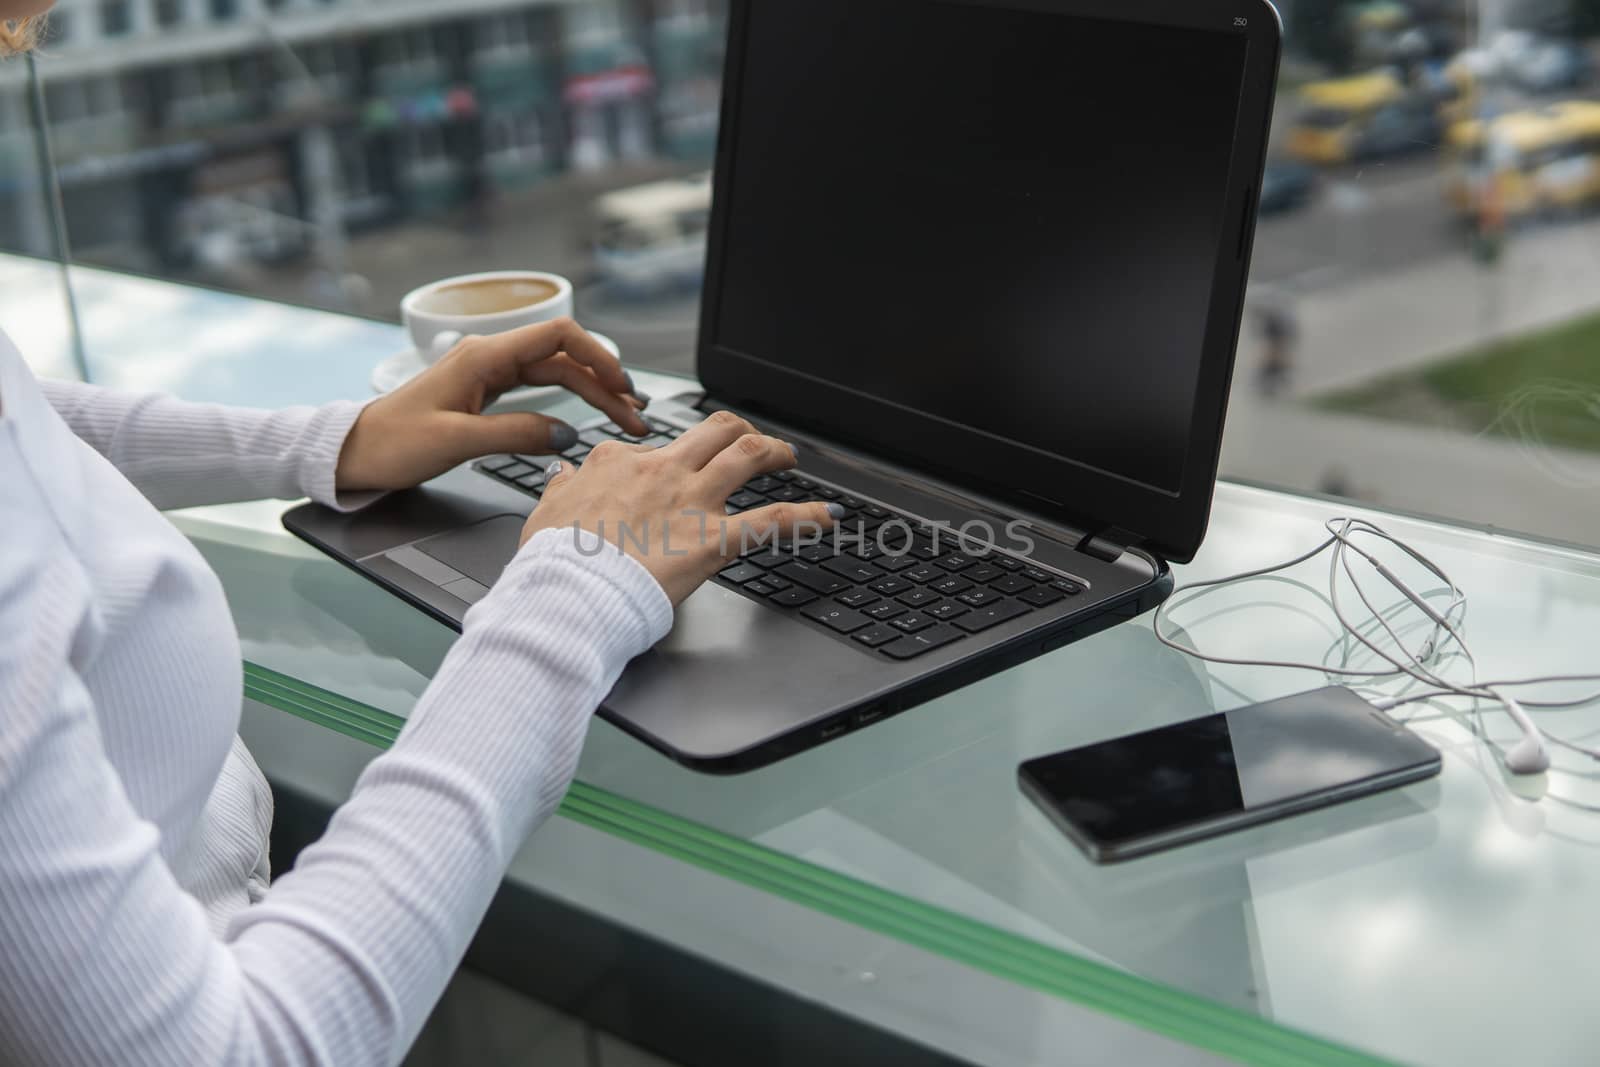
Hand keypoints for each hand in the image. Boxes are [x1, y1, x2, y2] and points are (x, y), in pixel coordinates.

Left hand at [335, 318, 648, 491]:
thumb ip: (516, 434)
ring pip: (556, 374)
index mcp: (483, 356)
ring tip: (623, 419)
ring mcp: (488, 373)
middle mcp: (489, 357)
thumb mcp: (457, 441)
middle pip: (565, 358)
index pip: (559, 337)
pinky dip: (569, 402)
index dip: (599, 357)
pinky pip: (538, 388)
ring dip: (593, 394)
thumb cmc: (393, 443)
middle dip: (606, 385)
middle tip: (636, 419)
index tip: (623, 388)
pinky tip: (586, 416)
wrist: (354, 451)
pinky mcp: (485, 392)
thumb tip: (567, 433)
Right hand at [521, 410, 841, 604]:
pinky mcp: (713, 538)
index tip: (677, 471)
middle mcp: (660, 471)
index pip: (653, 448)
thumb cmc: (553, 562)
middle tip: (754, 444)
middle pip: (714, 431)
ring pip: (747, 455)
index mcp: (618, 464)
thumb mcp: (545, 513)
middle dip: (740, 431)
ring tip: (789, 457)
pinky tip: (830, 515)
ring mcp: (690, 501)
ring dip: (775, 451)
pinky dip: (808, 516)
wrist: (566, 592)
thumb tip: (561, 474)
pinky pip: (774, 520)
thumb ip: (560, 489)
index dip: (670, 458)